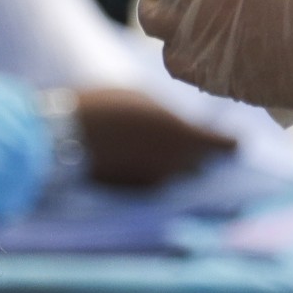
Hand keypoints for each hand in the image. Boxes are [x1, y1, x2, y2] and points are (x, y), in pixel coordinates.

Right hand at [75, 89, 236, 185]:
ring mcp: (156, 182)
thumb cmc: (104, 108)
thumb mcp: (143, 100)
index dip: (229, 140)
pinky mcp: (136, 192)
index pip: (227, 146)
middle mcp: (177, 165)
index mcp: (185, 137)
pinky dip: (155, 172)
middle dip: (201, 153)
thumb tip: (185, 127)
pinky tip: (140, 157)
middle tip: (193, 139)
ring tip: (161, 146)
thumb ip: (171, 116)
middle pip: (203, 163)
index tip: (228, 135)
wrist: (64, 138)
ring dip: (177, 164)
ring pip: (180, 175)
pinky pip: (158, 182)